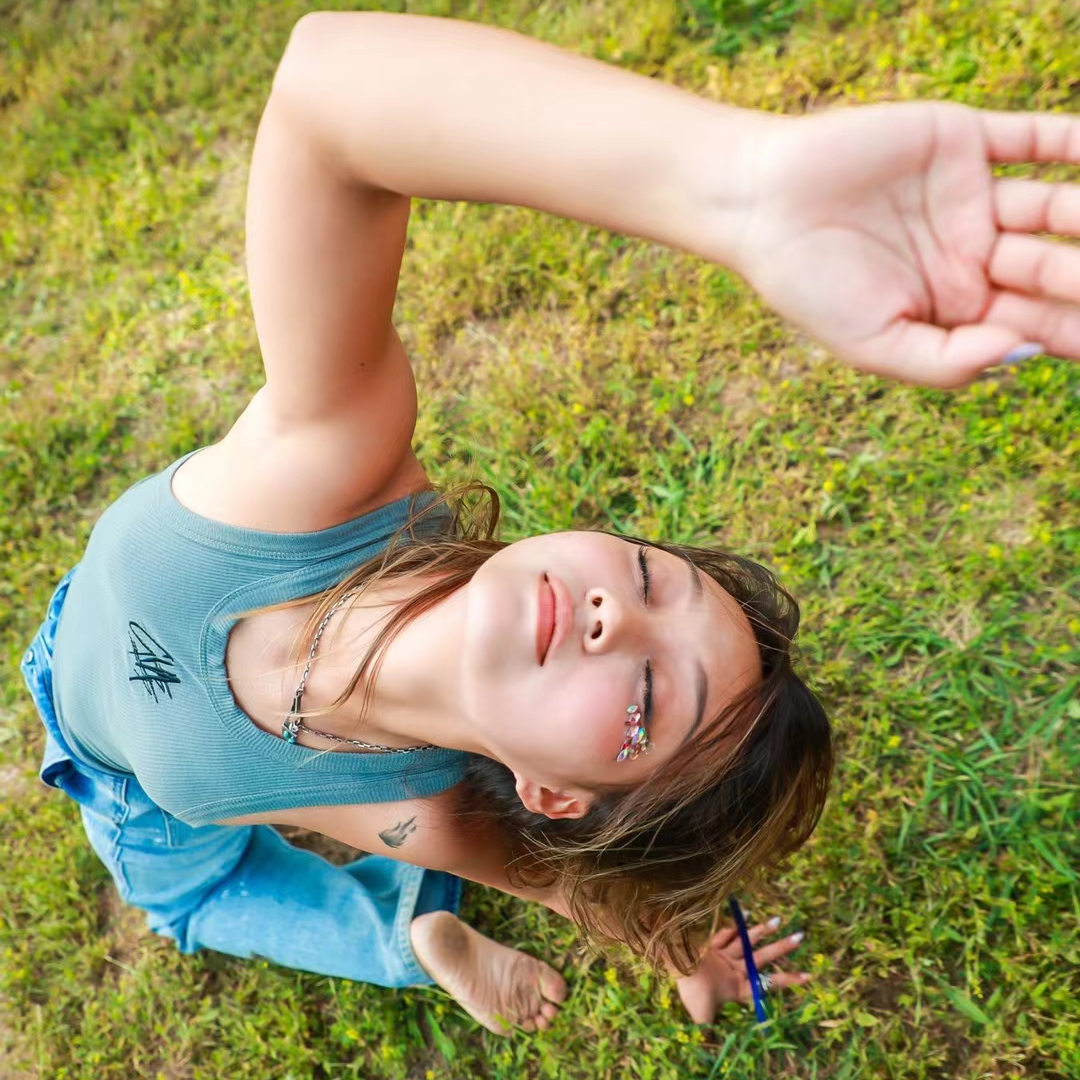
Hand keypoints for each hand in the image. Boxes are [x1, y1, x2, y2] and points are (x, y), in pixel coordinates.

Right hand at [674, 914, 809, 1023]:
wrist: (672, 974)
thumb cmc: (691, 996)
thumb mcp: (705, 1018)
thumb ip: (713, 1030)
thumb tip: (714, 1047)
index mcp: (739, 988)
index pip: (768, 983)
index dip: (788, 980)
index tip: (808, 976)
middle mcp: (736, 970)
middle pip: (763, 957)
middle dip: (782, 948)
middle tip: (800, 937)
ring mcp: (726, 955)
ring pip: (749, 942)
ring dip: (763, 932)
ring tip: (778, 921)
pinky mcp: (715, 944)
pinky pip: (728, 934)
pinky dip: (737, 927)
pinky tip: (747, 917)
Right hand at [729, 101, 1079, 386]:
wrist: (759, 205)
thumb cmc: (806, 285)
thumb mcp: (873, 344)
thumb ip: (947, 361)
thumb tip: (1027, 353)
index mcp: (954, 307)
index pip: (1031, 323)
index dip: (1072, 333)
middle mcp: (972, 253)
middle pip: (1052, 267)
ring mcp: (971, 197)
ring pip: (1054, 205)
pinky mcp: (962, 142)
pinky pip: (1032, 137)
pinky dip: (1073, 141)